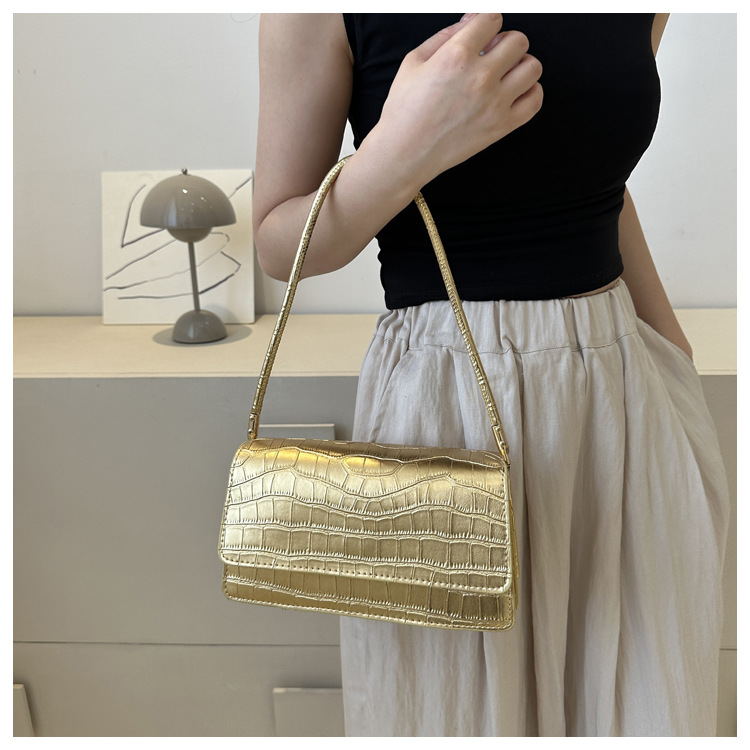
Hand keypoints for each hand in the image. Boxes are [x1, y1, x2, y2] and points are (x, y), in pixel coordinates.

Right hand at [374, 13, 542, 186]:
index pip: (492, 19)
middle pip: (518, 41)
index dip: (487, 24)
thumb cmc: (404, 112)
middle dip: (505, 43)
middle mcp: (479, 77)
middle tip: (493, 56)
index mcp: (456, 56)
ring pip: (532, 67)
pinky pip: (535, 99)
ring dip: (521, 65)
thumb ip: (445, 35)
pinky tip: (514, 93)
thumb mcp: (414, 62)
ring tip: (505, 74)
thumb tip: (471, 20)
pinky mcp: (501, 126)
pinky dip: (530, 92)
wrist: (404, 154)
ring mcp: (494, 103)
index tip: (482, 34)